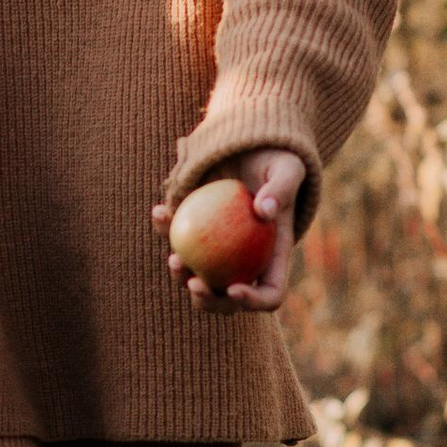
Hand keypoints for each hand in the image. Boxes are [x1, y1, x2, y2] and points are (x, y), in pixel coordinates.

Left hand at [152, 145, 305, 314]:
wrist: (249, 144)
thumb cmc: (275, 157)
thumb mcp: (287, 167)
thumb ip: (281, 188)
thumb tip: (264, 211)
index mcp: (273, 256)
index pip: (270, 292)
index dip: (253, 301)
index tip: (234, 288)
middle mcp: (244, 261)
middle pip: (227, 298)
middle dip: (209, 301)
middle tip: (194, 284)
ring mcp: (216, 249)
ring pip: (196, 277)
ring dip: (180, 277)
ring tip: (174, 259)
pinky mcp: (194, 230)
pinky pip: (177, 238)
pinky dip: (166, 228)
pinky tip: (159, 212)